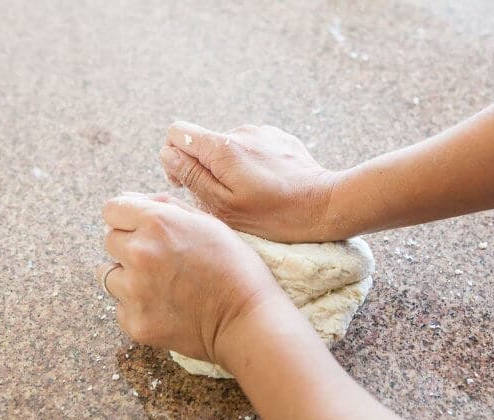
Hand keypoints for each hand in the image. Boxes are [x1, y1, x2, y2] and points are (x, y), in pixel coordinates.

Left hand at [96, 193, 293, 366]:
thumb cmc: (235, 266)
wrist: (247, 319)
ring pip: (109, 274)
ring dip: (129, 276)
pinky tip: (166, 305)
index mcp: (158, 223)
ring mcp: (134, 291)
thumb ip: (166, 205)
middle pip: (109, 241)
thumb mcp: (209, 223)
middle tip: (162, 259)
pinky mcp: (134, 322)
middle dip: (129, 246)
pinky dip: (137, 305)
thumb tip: (131, 198)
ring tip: (163, 284)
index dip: (127, 217)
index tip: (140, 228)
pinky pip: (120, 306)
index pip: (112, 210)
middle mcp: (139, 253)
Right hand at [160, 122, 340, 242]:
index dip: (175, 158)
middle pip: (203, 141)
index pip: (177, 133)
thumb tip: (168, 154)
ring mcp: (261, 132)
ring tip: (251, 194)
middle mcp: (240, 131)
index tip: (189, 182)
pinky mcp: (279, 137)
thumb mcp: (226, 207)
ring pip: (228, 147)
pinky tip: (268, 185)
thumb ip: (193, 177)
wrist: (325, 205)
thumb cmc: (275, 215)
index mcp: (222, 147)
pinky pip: (251, 147)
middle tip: (223, 197)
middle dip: (204, 166)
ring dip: (229, 167)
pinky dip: (251, 164)